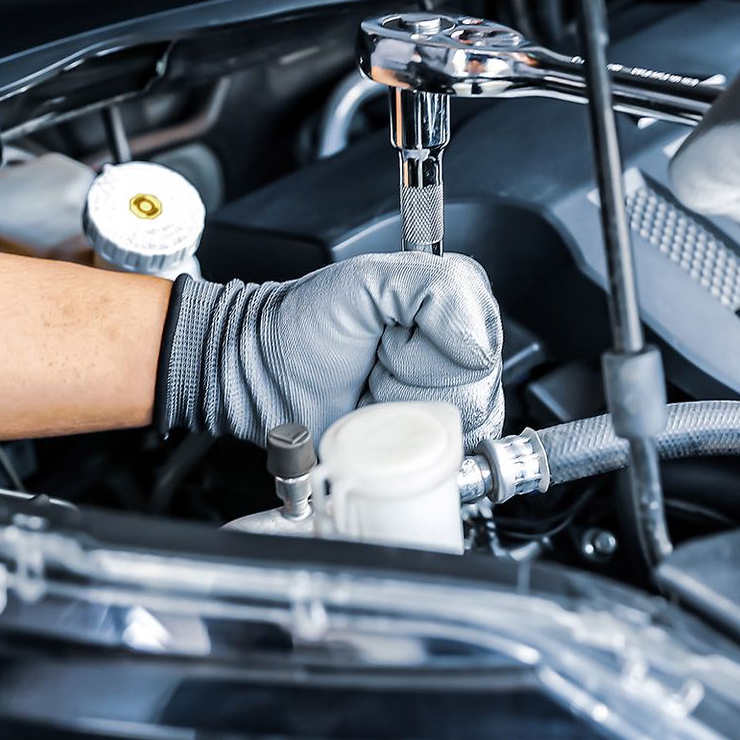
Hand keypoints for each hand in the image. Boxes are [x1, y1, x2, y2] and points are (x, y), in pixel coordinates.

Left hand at [156, 252, 503, 445]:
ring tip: (372, 391)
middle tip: (375, 363)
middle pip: (475, 390)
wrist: (257, 373)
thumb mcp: (368, 281)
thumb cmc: (303, 326)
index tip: (390, 337)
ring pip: (459, 427)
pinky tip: (376, 421)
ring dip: (404, 414)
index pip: (482, 345)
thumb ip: (437, 289)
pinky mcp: (424, 447)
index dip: (432, 349)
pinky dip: (402, 446)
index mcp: (454, 308)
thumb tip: (478, 347)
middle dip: (413, 381)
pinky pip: (444, 459)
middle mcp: (457, 356)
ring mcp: (442, 405)